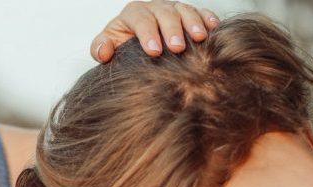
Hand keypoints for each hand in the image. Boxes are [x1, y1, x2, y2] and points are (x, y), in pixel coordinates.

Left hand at [91, 0, 219, 61]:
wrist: (137, 48)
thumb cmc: (123, 47)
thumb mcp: (108, 47)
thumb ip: (100, 48)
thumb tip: (104, 51)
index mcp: (133, 14)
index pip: (140, 19)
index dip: (147, 33)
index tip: (153, 51)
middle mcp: (154, 8)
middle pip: (164, 13)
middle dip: (171, 29)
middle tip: (177, 47)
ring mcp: (173, 10)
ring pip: (184, 10)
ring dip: (193, 23)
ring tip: (199, 38)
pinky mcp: (189, 15)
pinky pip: (200, 12)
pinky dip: (207, 19)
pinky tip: (213, 29)